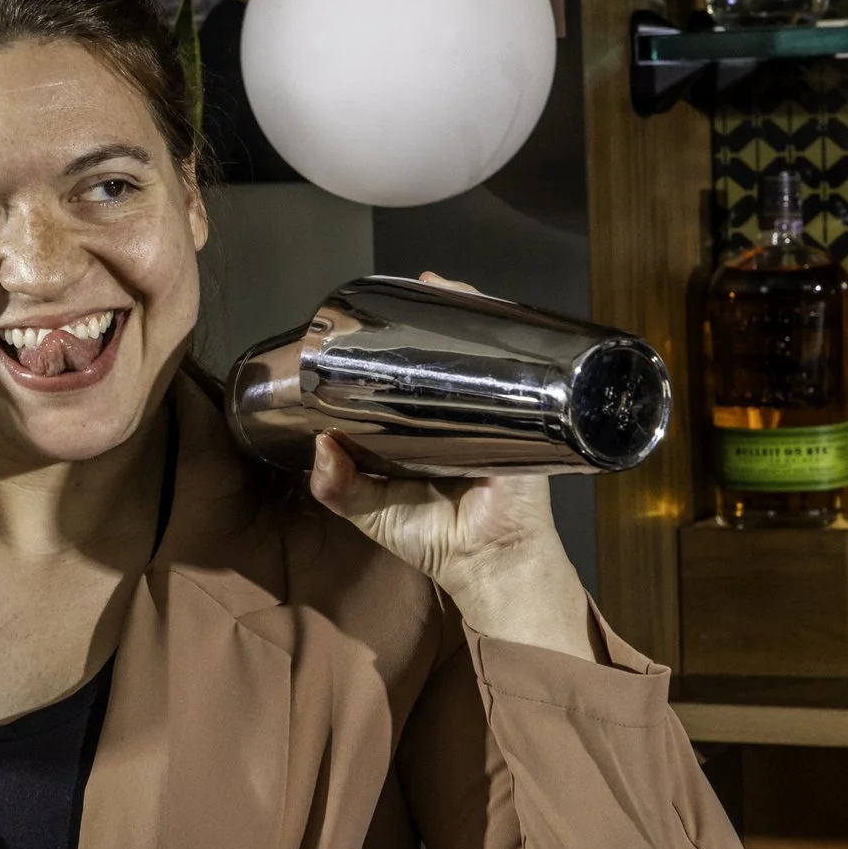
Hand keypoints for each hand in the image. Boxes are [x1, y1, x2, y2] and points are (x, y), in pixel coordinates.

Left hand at [307, 272, 596, 660]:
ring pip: (486, 354)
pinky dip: (515, 340)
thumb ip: (338, 487)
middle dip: (441, 315)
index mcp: (424, 428)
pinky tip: (500, 314)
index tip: (383, 311)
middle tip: (420, 286)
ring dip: (473, 316)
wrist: (489, 562)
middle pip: (453, 352)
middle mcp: (462, 412)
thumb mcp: (372, 511)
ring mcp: (498, 411)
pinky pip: (524, 372)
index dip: (402, 341)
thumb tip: (319, 447)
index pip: (414, 372)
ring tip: (451, 288)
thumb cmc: (435, 539)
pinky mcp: (528, 418)